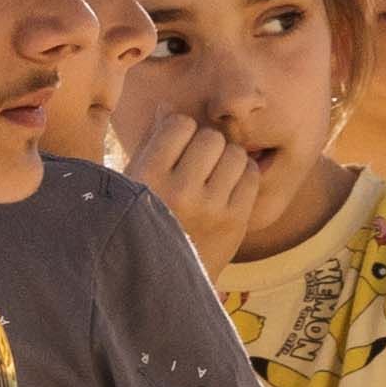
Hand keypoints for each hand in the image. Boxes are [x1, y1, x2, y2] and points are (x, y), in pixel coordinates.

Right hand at [124, 114, 283, 268]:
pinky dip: (243, 174)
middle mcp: (180, 191)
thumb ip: (152, 143)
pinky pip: (252, 176)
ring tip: (215, 171)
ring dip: (227, 157)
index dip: (180, 129)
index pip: (178, 125)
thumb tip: (168, 106)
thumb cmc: (143, 220)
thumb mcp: (134, 181)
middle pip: (210, 137)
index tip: (176, 144)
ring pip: (235, 154)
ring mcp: (212, 208)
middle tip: (198, 159)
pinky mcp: (237, 222)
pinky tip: (229, 185)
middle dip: (206, 143)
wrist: (166, 281)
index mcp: (147, 177)